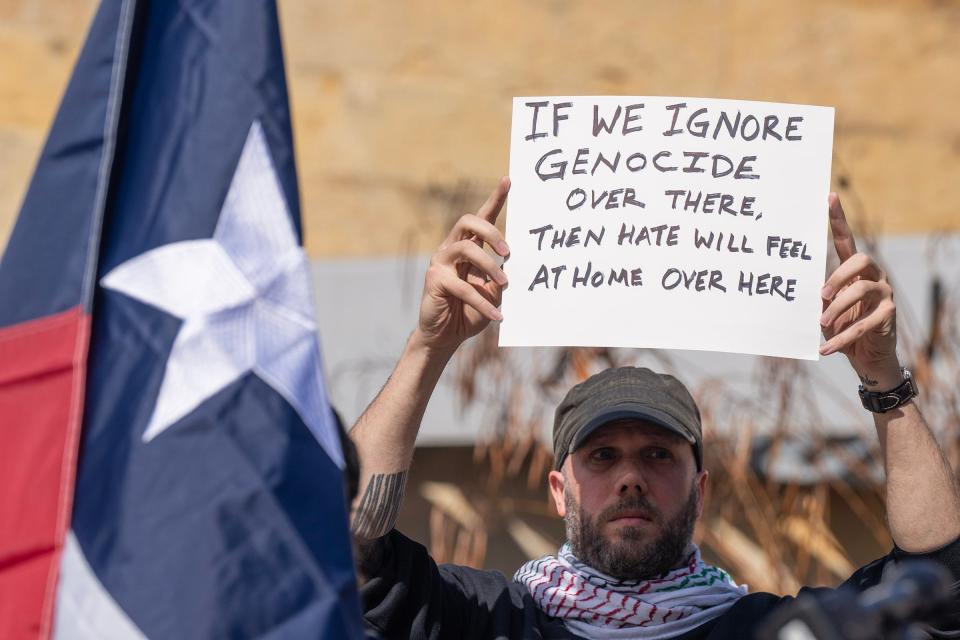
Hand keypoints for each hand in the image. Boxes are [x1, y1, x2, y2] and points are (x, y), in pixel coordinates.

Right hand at [413, 177, 510, 354]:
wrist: (446, 337)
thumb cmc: (470, 313)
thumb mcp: (493, 293)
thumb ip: (500, 277)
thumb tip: (517, 266)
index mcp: (468, 248)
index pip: (481, 218)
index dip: (495, 199)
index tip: (508, 180)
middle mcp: (452, 250)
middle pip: (468, 222)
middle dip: (491, 232)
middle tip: (508, 252)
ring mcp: (440, 263)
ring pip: (466, 248)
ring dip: (490, 266)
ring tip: (505, 284)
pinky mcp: (434, 280)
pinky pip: (463, 286)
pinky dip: (483, 302)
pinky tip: (497, 316)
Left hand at [819, 194, 898, 384]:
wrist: (865, 356)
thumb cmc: (839, 326)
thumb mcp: (822, 309)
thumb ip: (814, 296)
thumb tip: (789, 287)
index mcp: (854, 270)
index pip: (846, 239)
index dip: (838, 218)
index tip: (829, 197)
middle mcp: (873, 275)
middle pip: (860, 259)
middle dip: (838, 276)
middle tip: (822, 296)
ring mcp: (884, 293)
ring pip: (862, 290)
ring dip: (837, 309)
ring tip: (822, 324)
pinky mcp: (889, 315)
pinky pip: (864, 324)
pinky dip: (842, 339)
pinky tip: (826, 350)